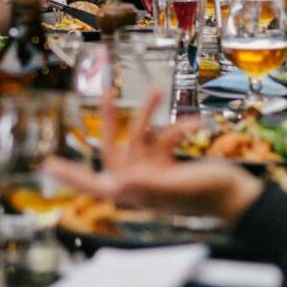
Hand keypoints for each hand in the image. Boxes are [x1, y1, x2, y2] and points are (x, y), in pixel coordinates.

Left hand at [43, 91, 263, 222]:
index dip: (71, 175)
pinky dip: (178, 128)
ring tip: (156, 90)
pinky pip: (165, 138)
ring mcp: (154, 172)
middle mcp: (140, 182)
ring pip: (141, 136)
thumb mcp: (178, 188)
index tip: (48, 163)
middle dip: (111, 121)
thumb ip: (149, 186)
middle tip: (106, 94)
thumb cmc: (210, 196)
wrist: (238, 196)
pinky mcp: (169, 163)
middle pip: (115, 148)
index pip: (95, 183)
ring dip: (149, 113)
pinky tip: (195, 124)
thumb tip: (118, 184)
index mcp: (135, 192)